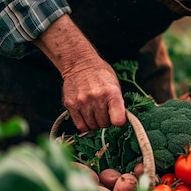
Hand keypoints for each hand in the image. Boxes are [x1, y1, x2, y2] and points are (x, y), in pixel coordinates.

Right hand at [34, 15, 125, 131]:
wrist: (80, 63)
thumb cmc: (101, 75)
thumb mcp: (115, 85)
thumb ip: (118, 103)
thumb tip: (120, 121)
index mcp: (112, 93)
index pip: (118, 120)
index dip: (118, 122)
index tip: (117, 118)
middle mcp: (97, 98)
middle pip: (104, 124)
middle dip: (105, 121)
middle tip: (104, 112)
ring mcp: (82, 102)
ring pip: (92, 126)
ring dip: (95, 122)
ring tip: (95, 112)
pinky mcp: (71, 105)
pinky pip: (80, 125)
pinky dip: (85, 124)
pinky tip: (87, 116)